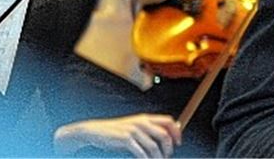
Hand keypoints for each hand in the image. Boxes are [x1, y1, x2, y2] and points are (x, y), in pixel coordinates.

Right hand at [53, 114, 181, 157]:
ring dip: (158, 157)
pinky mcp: (126, 139)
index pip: (169, 121)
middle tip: (167, 156)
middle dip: (168, 148)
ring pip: (154, 146)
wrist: (96, 131)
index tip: (178, 143)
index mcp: (146, 118)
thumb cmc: (116, 131)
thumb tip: (166, 135)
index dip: (176, 132)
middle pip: (164, 135)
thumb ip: (148, 129)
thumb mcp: (134, 126)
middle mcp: (142, 122)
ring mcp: (134, 130)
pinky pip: (141, 152)